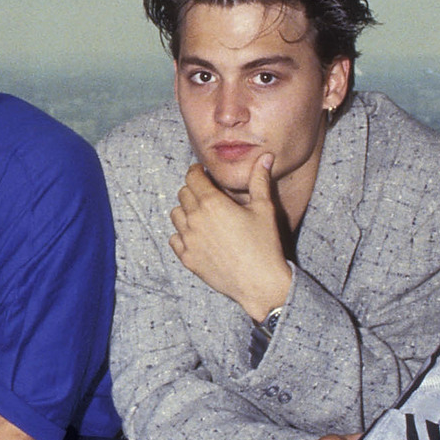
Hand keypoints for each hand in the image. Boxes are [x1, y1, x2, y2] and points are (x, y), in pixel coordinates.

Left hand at [169, 158, 292, 321]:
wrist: (259, 282)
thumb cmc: (264, 244)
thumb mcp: (264, 208)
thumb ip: (259, 180)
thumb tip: (265, 157)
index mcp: (211, 203)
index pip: (192, 177)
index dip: (196, 171)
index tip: (202, 172)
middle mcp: (194, 219)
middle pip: (183, 194)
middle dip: (193, 189)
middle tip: (206, 193)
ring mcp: (188, 240)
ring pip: (176, 215)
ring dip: (186, 210)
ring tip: (201, 214)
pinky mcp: (187, 258)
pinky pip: (174, 239)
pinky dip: (182, 234)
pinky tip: (196, 235)